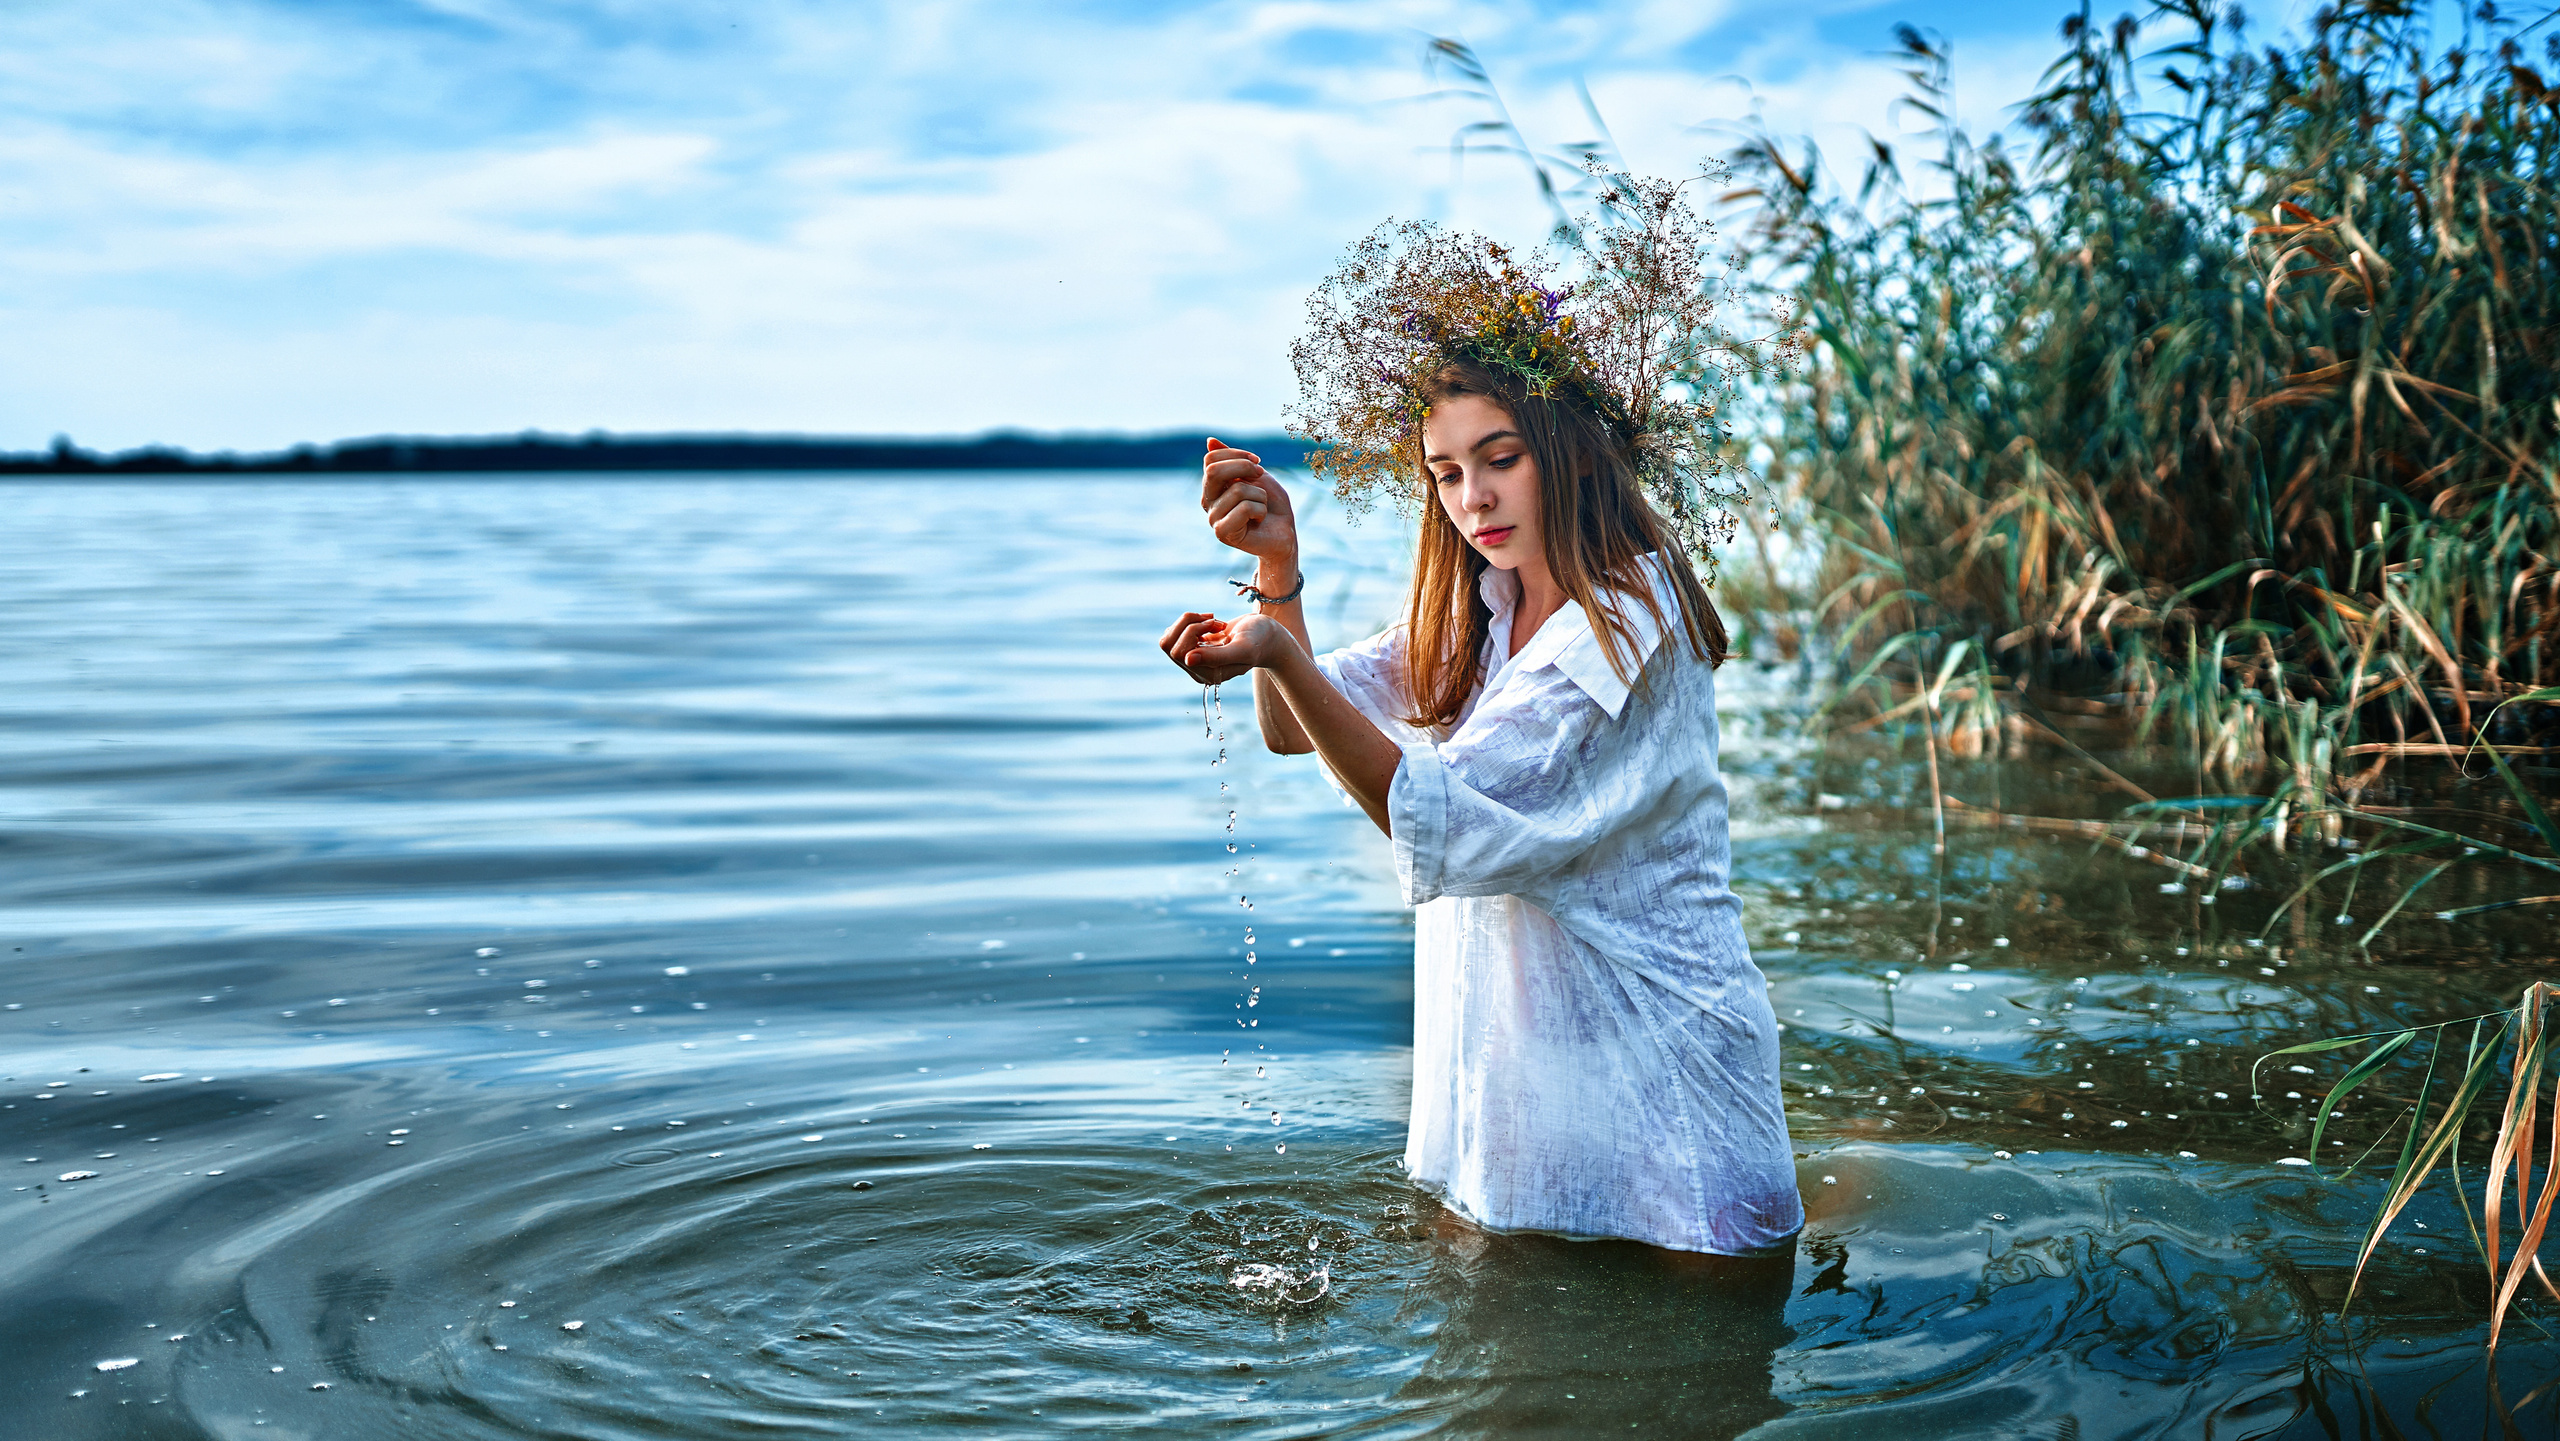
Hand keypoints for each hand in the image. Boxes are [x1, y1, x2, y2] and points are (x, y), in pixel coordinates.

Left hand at [1159, 611, 1296, 684]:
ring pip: (1169, 637)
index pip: (1179, 652)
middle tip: (1213, 620)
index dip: (1192, 631)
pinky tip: (1210, 623)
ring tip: (1212, 621)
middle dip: (1188, 624)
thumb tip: (1187, 659)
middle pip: (1169, 644)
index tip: (1216, 623)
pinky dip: (1190, 621)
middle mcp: (1198, 670)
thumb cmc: (1259, 640)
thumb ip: (1217, 656)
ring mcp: (1194, 659)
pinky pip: (1175, 632)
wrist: (1266, 633)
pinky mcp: (1192, 646)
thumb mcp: (1242, 648)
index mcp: (1208, 675)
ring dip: (1188, 621)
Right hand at [1200, 437, 1298, 565]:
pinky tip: (1259, 520)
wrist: (1284, 534)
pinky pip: (1245, 508)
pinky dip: (1261, 510)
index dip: (1237, 454)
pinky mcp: (1223, 533)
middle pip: (1214, 471)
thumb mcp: (1255, 476)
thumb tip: (1210, 441)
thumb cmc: (1271, 505)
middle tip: (1261, 476)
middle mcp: (1207, 502)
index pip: (1211, 459)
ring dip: (1260, 496)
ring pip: (1237, 490)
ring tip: (1261, 508)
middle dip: (1244, 468)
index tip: (1257, 462)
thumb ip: (1233, 460)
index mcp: (1213, 486)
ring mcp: (1213, 518)